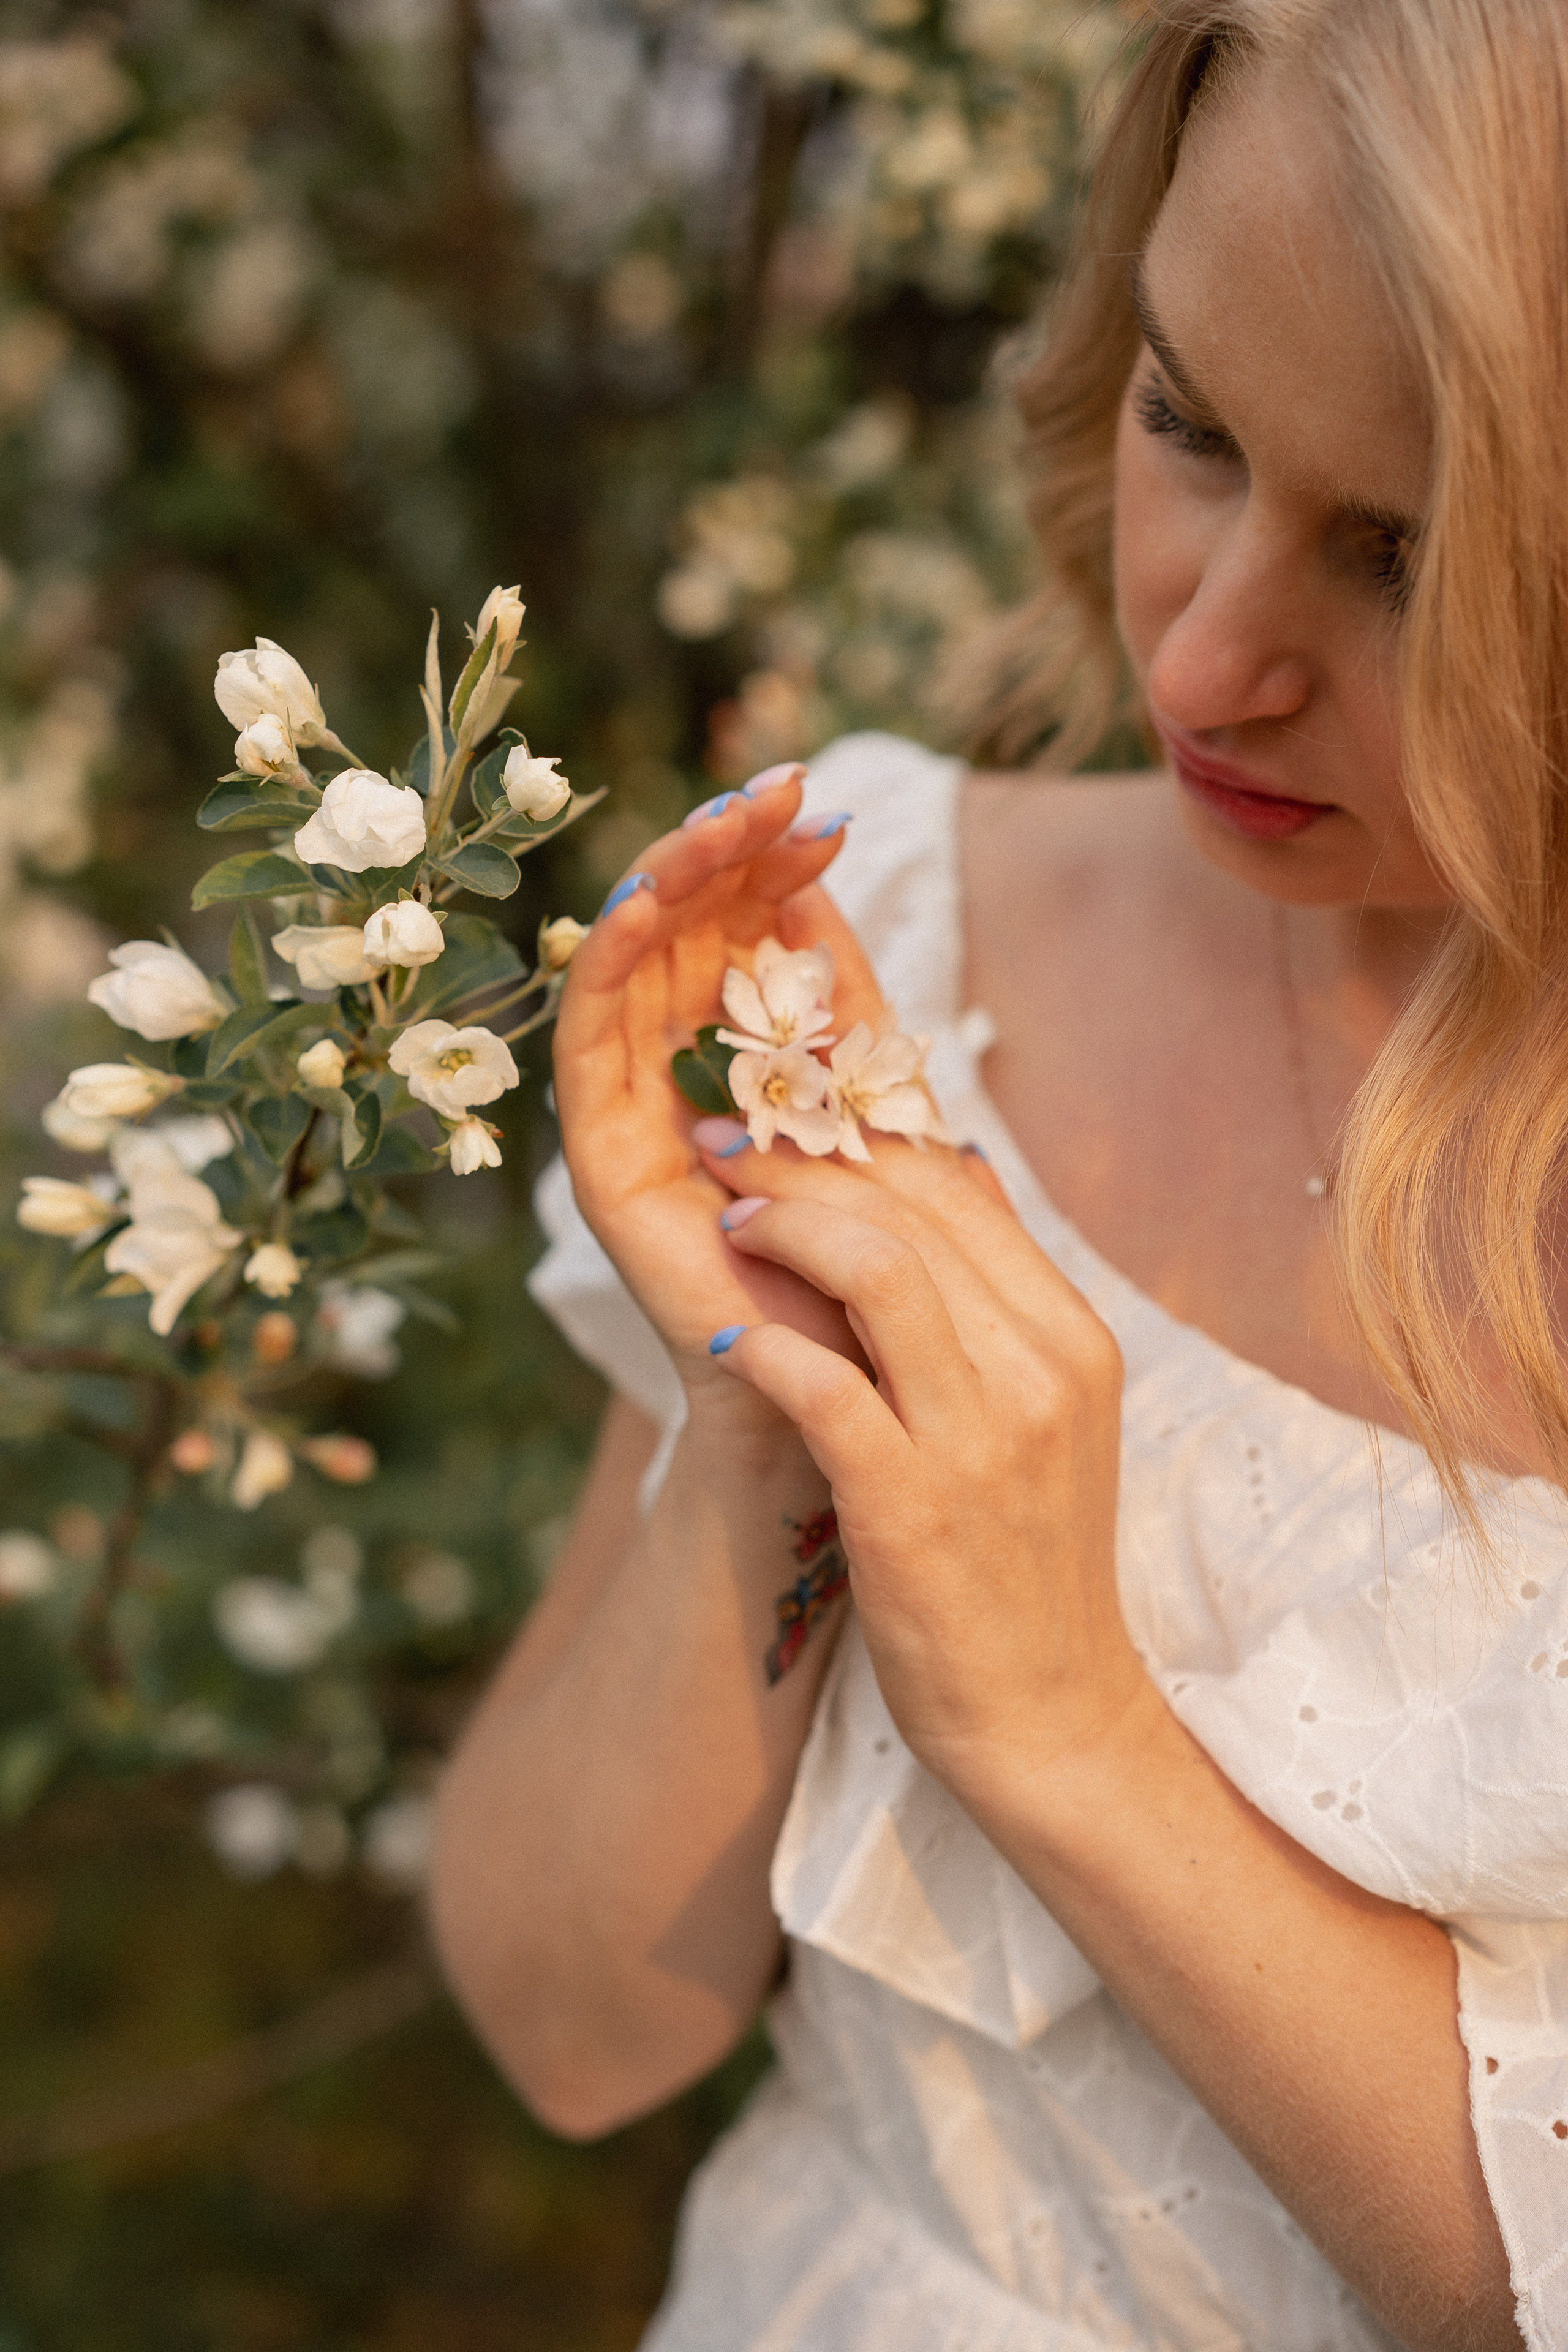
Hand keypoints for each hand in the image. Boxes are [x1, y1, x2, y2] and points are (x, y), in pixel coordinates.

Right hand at [552, 768, 888, 1413]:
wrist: (850, 1404)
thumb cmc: (879, 1275)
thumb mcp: (877, 1116)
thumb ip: (846, 1020)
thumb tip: (822, 889)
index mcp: (749, 1056)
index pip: (745, 932)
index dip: (775, 865)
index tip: (826, 812)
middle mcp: (680, 1071)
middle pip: (682, 928)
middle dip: (725, 850)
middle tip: (779, 792)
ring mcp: (634, 1111)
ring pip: (632, 961)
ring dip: (673, 879)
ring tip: (725, 821)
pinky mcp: (601, 1155)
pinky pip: (589, 1036)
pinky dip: (611, 959)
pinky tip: (651, 899)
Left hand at [691, 1131, 1145, 1790]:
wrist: (1051, 1716)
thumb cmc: (1025, 1560)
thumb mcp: (1047, 1412)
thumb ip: (1003, 1293)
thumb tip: (962, 1165)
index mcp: (1072, 1337)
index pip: (959, 1189)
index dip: (857, 1134)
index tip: (780, 1113)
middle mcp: (1040, 1370)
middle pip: (912, 1211)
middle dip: (801, 1157)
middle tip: (718, 1135)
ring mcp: (982, 1437)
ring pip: (878, 1272)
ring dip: (784, 1227)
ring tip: (723, 1218)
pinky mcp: (914, 1505)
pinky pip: (826, 1388)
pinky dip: (767, 1347)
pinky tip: (726, 1336)